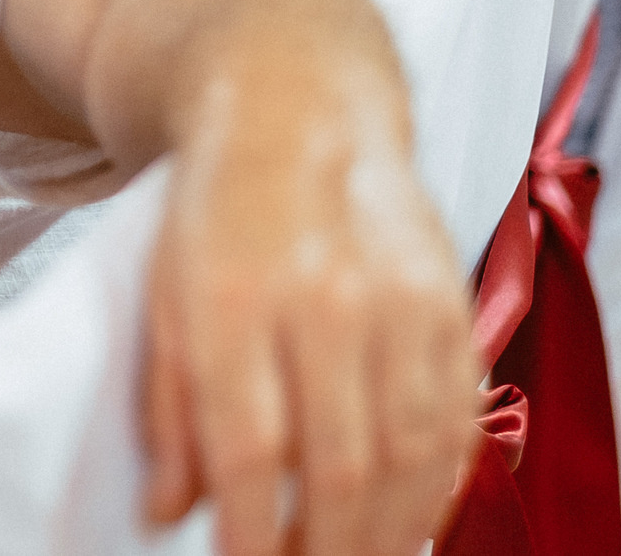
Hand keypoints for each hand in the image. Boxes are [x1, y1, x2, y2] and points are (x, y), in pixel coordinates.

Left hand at [141, 79, 477, 555]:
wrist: (295, 109)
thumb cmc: (218, 210)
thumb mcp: (163, 299)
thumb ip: (169, 409)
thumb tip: (171, 511)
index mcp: (234, 295)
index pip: (251, 445)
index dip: (250, 530)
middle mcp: (324, 297)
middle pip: (341, 463)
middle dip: (325, 550)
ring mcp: (399, 299)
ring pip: (411, 454)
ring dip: (389, 534)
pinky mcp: (451, 301)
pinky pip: (457, 417)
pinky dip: (439, 485)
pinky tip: (411, 519)